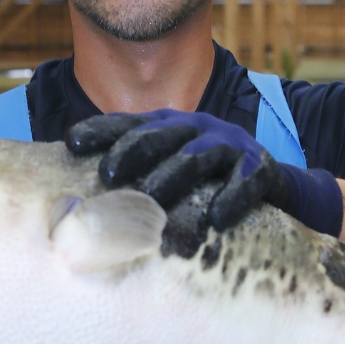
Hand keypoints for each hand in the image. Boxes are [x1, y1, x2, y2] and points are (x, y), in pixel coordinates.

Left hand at [66, 109, 342, 240]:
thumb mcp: (170, 173)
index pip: (130, 124)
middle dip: (131, 152)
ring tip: (149, 199)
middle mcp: (197, 128)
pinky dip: (231, 198)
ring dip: (172, 176)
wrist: (274, 186)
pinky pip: (246, 180)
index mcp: (170, 126)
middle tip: (106, 176)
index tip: (71, 143)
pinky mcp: (261, 167)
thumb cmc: (207, 184)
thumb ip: (136, 178)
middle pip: (160, 135)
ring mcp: (230, 145)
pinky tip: (216, 219)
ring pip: (196, 156)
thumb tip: (80, 204)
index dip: (101, 131)